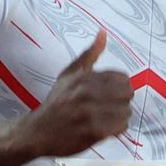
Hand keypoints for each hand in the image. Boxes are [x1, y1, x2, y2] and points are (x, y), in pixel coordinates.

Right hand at [19, 31, 133, 157]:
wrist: (37, 132)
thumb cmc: (56, 103)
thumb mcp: (69, 74)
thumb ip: (89, 54)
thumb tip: (103, 33)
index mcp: (83, 77)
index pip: (122, 78)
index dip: (119, 87)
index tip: (110, 94)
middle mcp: (87, 93)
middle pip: (128, 94)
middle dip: (121, 102)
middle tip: (109, 107)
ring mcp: (90, 113)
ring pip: (126, 111)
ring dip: (119, 117)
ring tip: (105, 119)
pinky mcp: (93, 131)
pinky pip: (121, 126)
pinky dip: (116, 130)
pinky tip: (105, 129)